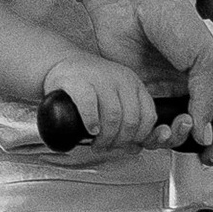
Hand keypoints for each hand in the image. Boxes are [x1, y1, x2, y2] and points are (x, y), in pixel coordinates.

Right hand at [38, 47, 161, 151]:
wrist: (63, 63)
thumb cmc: (91, 90)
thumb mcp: (117, 101)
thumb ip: (131, 124)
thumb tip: (138, 148)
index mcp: (135, 85)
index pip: (149, 117)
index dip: (139, 138)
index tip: (126, 146)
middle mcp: (122, 79)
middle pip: (131, 120)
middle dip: (120, 142)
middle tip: (107, 147)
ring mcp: (101, 78)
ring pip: (114, 116)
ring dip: (106, 137)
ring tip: (97, 144)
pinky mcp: (79, 81)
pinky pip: (89, 105)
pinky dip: (92, 122)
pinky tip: (91, 130)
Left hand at [86, 0, 212, 144]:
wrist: (131, 2)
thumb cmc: (171, 17)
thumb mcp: (204, 56)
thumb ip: (207, 97)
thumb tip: (205, 134)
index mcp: (206, 79)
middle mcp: (183, 91)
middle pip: (197, 131)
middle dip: (206, 145)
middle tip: (209, 146)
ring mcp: (158, 96)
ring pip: (172, 135)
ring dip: (180, 139)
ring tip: (182, 125)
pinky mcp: (134, 99)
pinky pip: (144, 129)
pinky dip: (154, 136)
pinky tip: (160, 128)